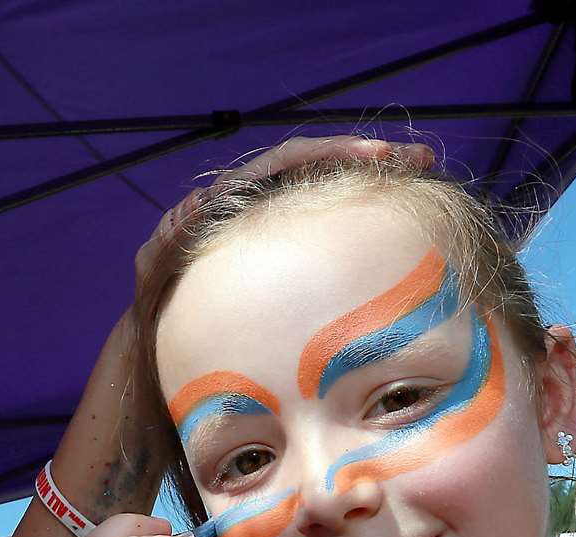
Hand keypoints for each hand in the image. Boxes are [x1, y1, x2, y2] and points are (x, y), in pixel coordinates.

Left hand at [133, 135, 435, 294]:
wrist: (165, 344)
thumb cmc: (158, 313)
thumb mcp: (156, 277)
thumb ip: (169, 244)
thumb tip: (197, 205)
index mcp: (226, 202)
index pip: (285, 161)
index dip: (331, 153)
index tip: (377, 155)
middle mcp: (253, 205)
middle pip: (316, 166)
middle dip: (367, 157)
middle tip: (418, 158)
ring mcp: (271, 229)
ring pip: (326, 194)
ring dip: (372, 184)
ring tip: (419, 177)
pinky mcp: (285, 256)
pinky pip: (326, 231)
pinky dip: (359, 223)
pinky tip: (395, 227)